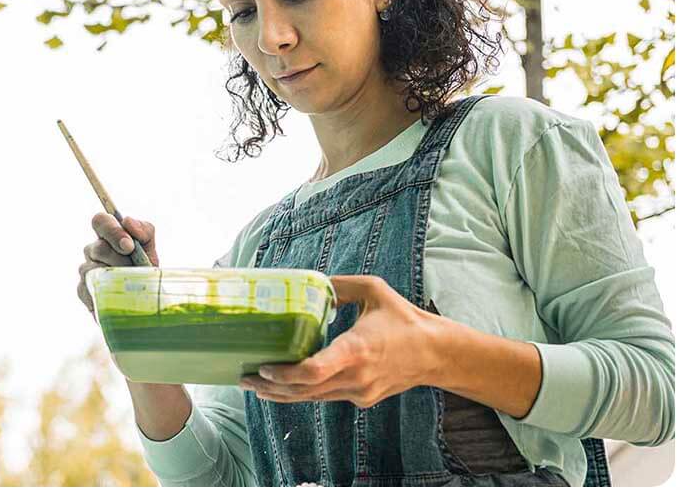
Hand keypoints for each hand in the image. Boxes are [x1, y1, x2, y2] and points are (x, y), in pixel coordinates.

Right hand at [76, 212, 158, 317]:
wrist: (144, 298)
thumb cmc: (144, 269)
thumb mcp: (150, 248)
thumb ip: (144, 231)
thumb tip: (127, 221)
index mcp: (108, 235)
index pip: (100, 221)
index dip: (113, 231)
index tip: (129, 246)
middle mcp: (93, 249)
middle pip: (99, 248)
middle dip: (121, 260)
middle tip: (134, 270)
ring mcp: (85, 269)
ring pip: (93, 269)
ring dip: (115, 277)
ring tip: (129, 283)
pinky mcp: (82, 290)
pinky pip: (89, 288)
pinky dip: (106, 292)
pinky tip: (117, 294)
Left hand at [238, 275, 441, 406]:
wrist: (436, 354)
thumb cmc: (403, 318)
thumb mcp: (373, 289)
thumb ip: (339, 285)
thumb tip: (309, 281)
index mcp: (357, 349)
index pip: (314, 372)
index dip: (285, 375)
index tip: (264, 368)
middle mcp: (356, 377)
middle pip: (304, 391)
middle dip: (270, 386)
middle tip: (243, 376)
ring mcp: (358, 392)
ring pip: (312, 399)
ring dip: (281, 393)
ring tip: (254, 384)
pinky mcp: (361, 398)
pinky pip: (325, 397)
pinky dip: (302, 392)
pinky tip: (283, 386)